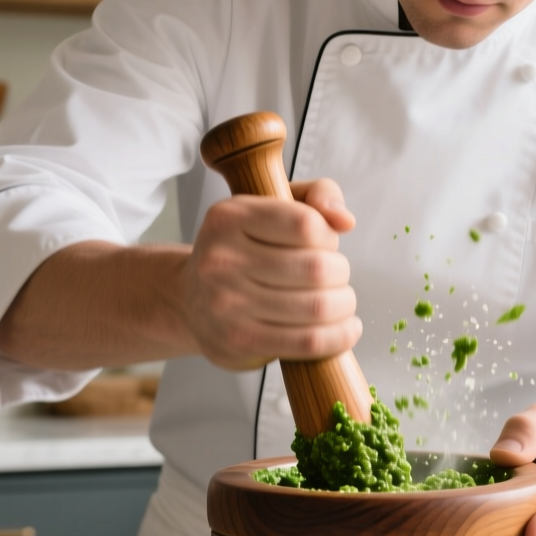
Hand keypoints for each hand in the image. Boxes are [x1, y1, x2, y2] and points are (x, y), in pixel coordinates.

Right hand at [180, 178, 360, 369]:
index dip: (329, 237)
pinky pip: (308, 341)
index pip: (306, 224)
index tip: (325, 245)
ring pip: (317, 307)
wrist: (190, 302)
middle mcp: (222, 260)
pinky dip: (340, 336)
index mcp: (230, 218)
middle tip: (336, 277)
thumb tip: (344, 220)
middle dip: (340, 274)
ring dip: (344, 305)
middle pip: (316, 268)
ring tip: (341, 302)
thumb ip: (317, 194)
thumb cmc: (242, 252)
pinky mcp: (241, 341)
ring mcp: (228, 304)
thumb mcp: (270, 207)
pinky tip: (345, 328)